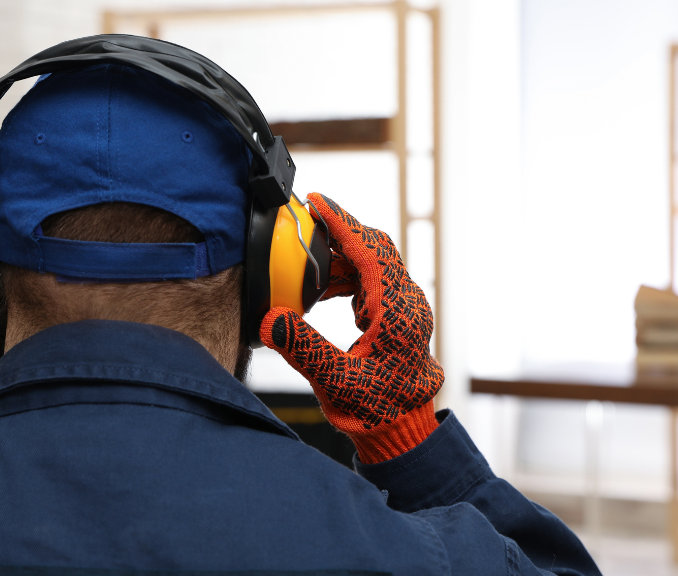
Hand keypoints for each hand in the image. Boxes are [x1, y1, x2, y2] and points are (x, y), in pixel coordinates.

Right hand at [260, 193, 442, 463]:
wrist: (402, 431)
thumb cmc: (377, 410)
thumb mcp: (336, 381)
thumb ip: (303, 349)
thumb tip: (271, 319)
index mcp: (398, 312)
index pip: (371, 253)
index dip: (343, 224)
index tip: (318, 202)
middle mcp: (406, 303)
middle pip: (376, 250)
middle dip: (340, 233)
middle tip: (305, 222)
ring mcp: (404, 308)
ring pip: (373, 265)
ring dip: (340, 259)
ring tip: (305, 266)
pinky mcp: (397, 315)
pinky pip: (372, 282)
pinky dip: (346, 277)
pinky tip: (322, 290)